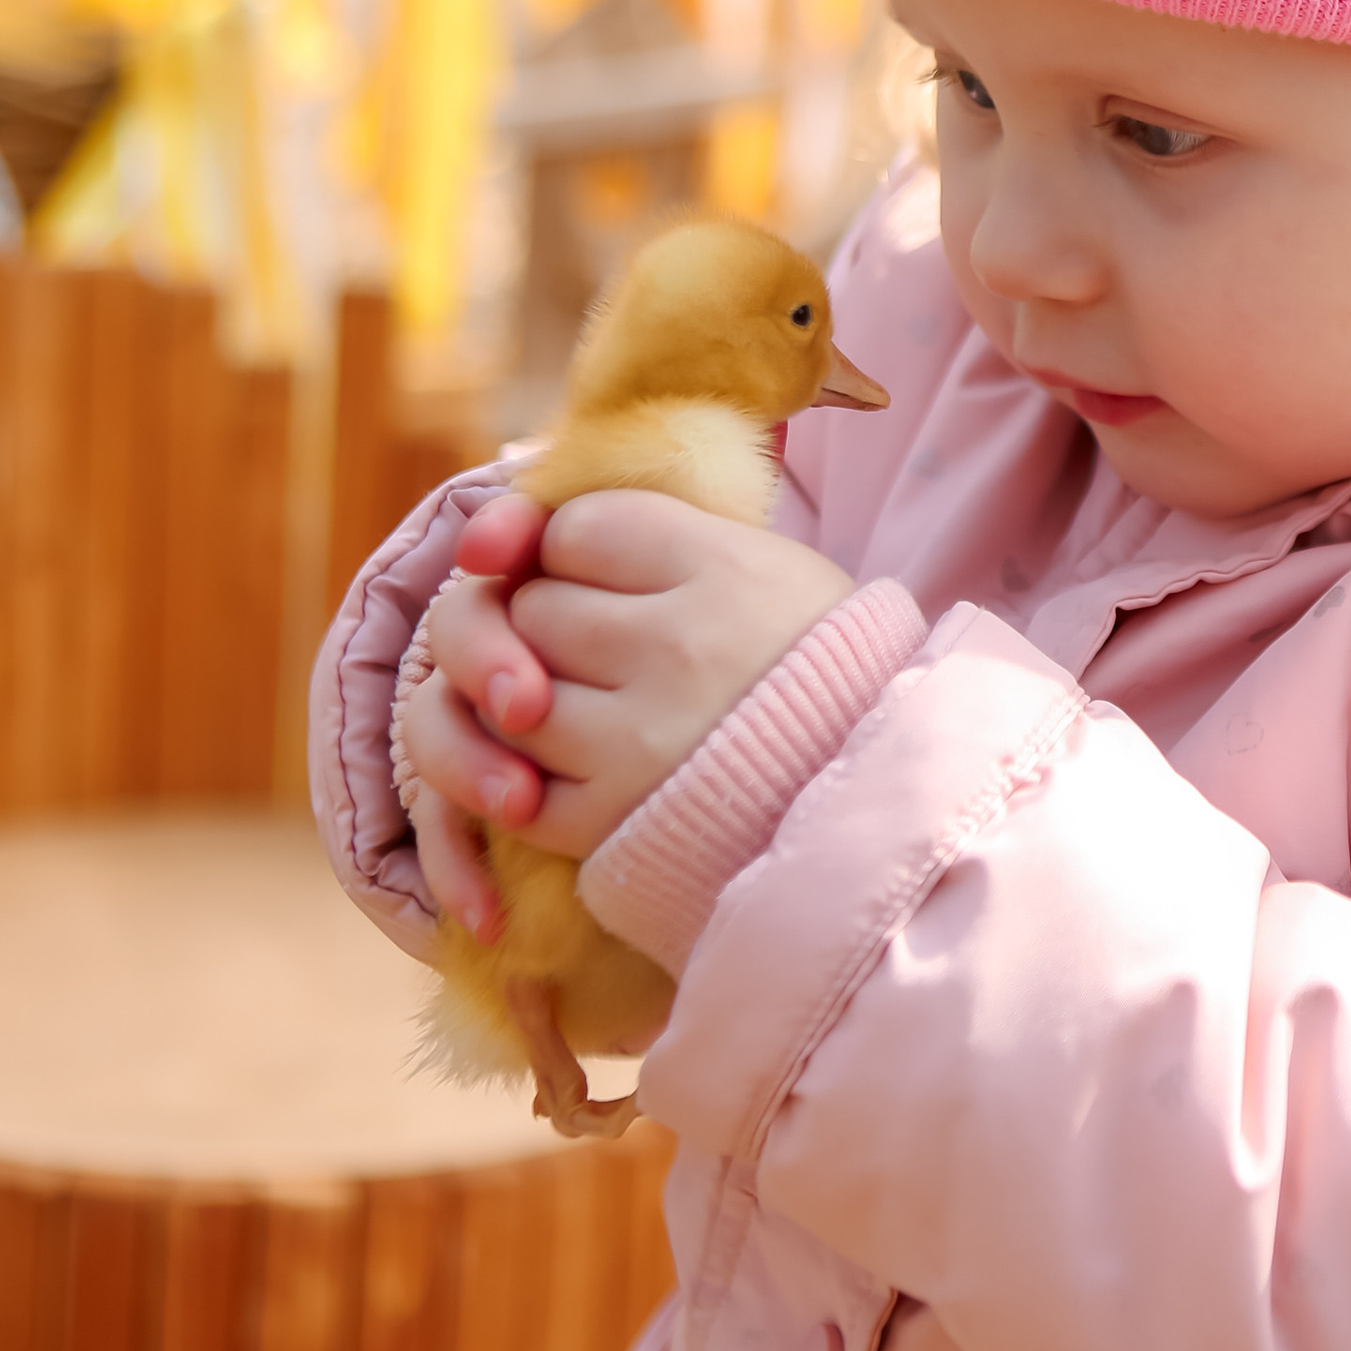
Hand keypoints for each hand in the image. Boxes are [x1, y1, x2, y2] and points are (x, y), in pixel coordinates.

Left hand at [398, 488, 853, 934]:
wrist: (870, 804)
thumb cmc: (803, 671)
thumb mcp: (758, 566)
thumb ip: (640, 534)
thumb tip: (480, 543)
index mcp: (722, 569)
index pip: (575, 529)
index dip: (578, 554)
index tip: (619, 584)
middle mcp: (679, 647)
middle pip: (533, 610)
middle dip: (551, 629)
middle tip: (611, 656)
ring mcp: (642, 739)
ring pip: (509, 698)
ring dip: (535, 707)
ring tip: (603, 715)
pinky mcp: (616, 822)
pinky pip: (517, 789)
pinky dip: (534, 785)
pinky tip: (591, 775)